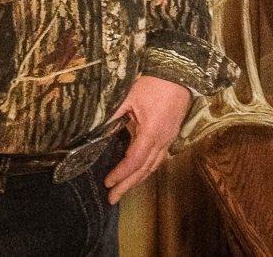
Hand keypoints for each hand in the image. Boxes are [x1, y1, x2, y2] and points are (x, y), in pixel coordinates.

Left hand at [103, 75, 191, 203]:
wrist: (179, 73)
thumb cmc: (153, 83)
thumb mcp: (129, 97)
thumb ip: (112, 115)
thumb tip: (93, 130)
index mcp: (151, 132)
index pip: (134, 161)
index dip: (120, 173)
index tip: (106, 182)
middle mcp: (162, 140)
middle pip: (144, 168)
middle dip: (127, 184)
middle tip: (112, 198)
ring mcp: (169, 138)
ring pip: (154, 165)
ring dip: (138, 179)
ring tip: (123, 190)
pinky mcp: (171, 134)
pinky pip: (159, 157)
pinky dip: (147, 168)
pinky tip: (140, 172)